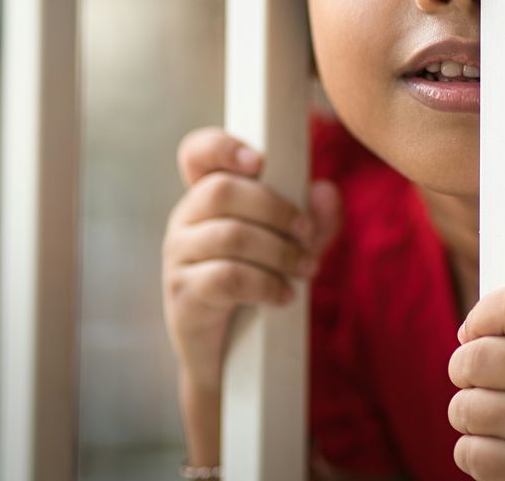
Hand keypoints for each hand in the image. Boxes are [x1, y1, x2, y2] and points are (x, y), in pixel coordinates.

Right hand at [162, 127, 340, 389]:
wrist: (233, 358)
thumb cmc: (262, 287)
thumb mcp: (296, 249)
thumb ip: (316, 219)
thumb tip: (325, 190)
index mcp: (208, 198)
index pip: (196, 153)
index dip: (222, 146)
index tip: (259, 162)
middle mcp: (186, 220)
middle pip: (222, 190)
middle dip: (276, 210)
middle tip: (307, 235)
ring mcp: (179, 258)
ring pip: (230, 235)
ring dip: (280, 251)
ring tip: (306, 269)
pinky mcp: (184, 295)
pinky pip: (226, 278)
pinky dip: (266, 285)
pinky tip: (285, 296)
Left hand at [447, 283, 504, 479]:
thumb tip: (469, 333)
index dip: (483, 314)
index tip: (474, 332)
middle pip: (477, 357)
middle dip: (463, 368)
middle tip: (475, 378)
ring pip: (465, 408)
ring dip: (468, 414)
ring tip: (493, 417)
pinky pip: (471, 453)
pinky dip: (474, 452)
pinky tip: (500, 448)